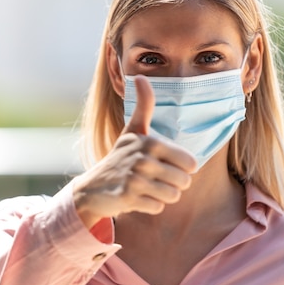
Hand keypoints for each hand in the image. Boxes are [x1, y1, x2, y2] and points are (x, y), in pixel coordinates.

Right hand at [72, 75, 197, 227]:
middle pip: (184, 181)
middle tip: (156, 178)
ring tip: (147, 187)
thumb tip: (140, 77)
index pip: (190, 163)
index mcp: (151, 142)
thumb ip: (143, 105)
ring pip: (173, 196)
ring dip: (163, 195)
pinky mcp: (129, 199)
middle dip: (174, 183)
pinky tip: (138, 197)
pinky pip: (159, 207)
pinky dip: (151, 205)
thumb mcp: (133, 130)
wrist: (92, 187)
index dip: (182, 167)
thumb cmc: (120, 156)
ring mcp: (135, 180)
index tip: (165, 164)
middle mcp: (143, 159)